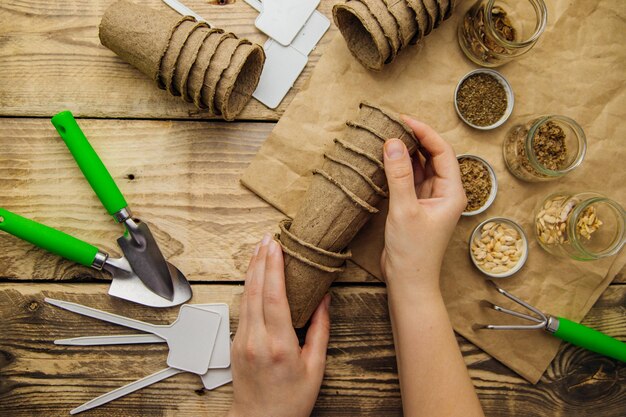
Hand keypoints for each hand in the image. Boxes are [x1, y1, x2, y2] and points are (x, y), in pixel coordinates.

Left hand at [228, 234, 330, 416]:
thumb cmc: (290, 401)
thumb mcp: (315, 367)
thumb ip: (320, 329)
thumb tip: (324, 298)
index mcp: (279, 345)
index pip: (274, 296)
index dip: (274, 267)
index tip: (276, 246)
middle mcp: (255, 340)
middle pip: (255, 290)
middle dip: (261, 260)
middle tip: (268, 238)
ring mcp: (241, 341)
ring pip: (245, 296)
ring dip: (253, 270)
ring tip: (260, 249)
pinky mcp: (235, 342)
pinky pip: (243, 307)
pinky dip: (249, 287)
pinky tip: (255, 276)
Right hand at [380, 117, 465, 296]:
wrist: (408, 282)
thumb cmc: (413, 252)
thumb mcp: (404, 210)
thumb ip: (398, 175)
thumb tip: (392, 142)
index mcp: (452, 192)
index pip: (442, 152)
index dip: (425, 132)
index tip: (403, 119)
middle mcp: (444, 192)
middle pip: (432, 155)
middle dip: (415, 138)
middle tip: (392, 123)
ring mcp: (429, 199)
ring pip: (420, 166)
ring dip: (405, 151)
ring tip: (387, 135)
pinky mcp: (415, 206)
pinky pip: (409, 179)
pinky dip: (398, 167)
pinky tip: (385, 157)